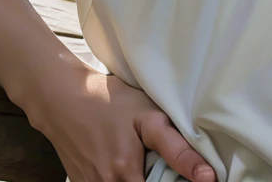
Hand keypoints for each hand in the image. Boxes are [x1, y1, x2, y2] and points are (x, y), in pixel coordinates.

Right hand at [28, 62, 215, 181]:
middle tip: (155, 161)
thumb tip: (208, 177)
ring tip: (139, 159)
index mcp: (125, 176)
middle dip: (155, 178)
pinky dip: (119, 177)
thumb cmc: (109, 102)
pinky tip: (122, 161)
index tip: (182, 176)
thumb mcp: (149, 116)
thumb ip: (178, 149)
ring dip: (137, 177)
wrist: (63, 98)